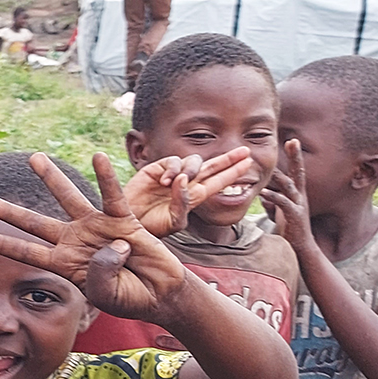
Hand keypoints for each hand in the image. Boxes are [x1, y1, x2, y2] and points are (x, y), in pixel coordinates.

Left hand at [0, 153, 191, 322]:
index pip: (28, 254)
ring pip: (69, 198)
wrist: (159, 295)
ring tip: (34, 159)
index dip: (5, 246)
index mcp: (64, 263)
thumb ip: (99, 275)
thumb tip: (109, 245)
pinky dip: (106, 177)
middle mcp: (75, 241)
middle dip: (12, 213)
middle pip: (37, 224)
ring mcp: (96, 228)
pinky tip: (97, 157)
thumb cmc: (129, 298)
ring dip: (52, 179)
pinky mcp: (122, 219)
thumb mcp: (105, 296)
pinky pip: (112, 195)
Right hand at [123, 146, 253, 236]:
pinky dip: (173, 169)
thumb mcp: (174, 222)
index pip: (219, 181)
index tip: (249, 162)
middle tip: (245, 150)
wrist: (128, 223)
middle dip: (229, 159)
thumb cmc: (151, 228)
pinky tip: (166, 181)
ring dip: (193, 168)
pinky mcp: (156, 168)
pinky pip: (173, 161)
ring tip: (181, 180)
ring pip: (194, 162)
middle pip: (212, 167)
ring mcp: (172, 175)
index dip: (234, 172)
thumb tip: (185, 180)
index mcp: (194, 198)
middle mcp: (186, 184)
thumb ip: (184, 204)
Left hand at [260, 139, 315, 252]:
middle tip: (292, 141)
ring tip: (270, 165)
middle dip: (295, 157)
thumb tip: (264, 192)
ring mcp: (298, 206)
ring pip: (290, 186)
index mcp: (296, 193)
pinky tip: (262, 192)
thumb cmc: (291, 229)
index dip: (294, 156)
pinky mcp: (295, 217)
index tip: (291, 141)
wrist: (300, 248)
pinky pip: (284, 203)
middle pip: (298, 172)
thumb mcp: (280, 211)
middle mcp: (300, 197)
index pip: (295, 171)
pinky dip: (273, 197)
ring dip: (279, 175)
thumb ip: (273, 200)